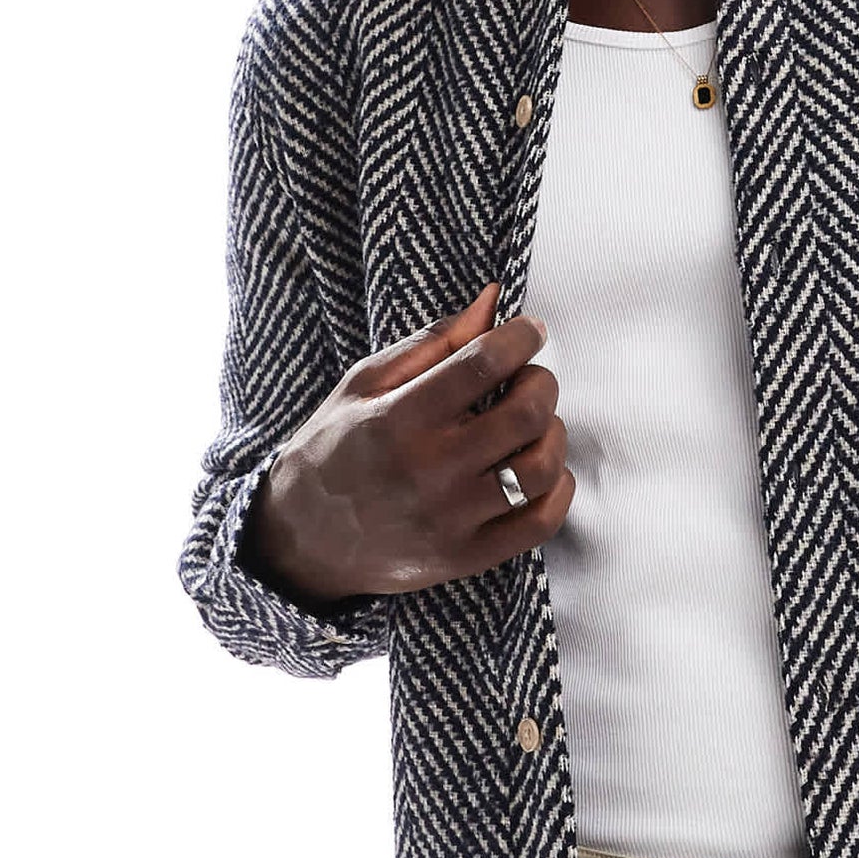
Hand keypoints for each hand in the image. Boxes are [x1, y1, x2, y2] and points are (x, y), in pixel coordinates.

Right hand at [244, 282, 574, 602]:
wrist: (302, 539)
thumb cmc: (336, 449)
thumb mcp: (365, 384)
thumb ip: (434, 341)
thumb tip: (493, 300)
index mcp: (399, 419)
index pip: (483, 363)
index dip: (521, 337)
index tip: (528, 331)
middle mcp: (428, 470)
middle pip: (525, 415)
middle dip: (541, 383)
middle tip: (530, 379)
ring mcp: (450, 519)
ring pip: (540, 469)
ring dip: (552, 435)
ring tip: (533, 426)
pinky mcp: (466, 556)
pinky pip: (540, 522)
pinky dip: (557, 489)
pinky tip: (540, 471)